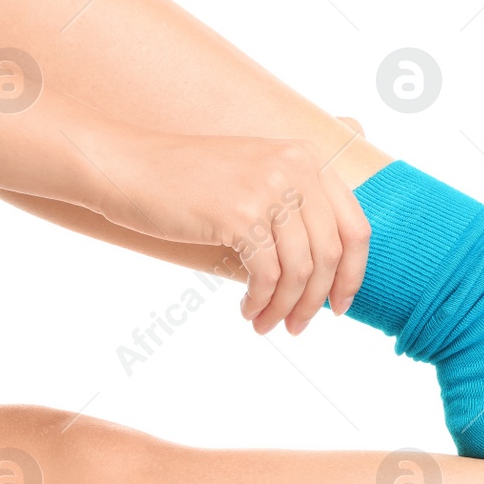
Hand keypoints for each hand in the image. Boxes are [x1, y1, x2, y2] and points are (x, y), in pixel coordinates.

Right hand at [86, 127, 369, 334]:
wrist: (127, 166)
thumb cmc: (188, 180)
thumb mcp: (256, 174)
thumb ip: (296, 203)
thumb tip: (332, 266)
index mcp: (308, 158)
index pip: (355, 226)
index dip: (354, 273)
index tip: (340, 304)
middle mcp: (296, 168)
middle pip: (331, 254)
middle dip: (317, 299)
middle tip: (299, 326)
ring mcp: (269, 189)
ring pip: (300, 270)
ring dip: (287, 307)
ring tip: (269, 325)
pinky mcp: (239, 214)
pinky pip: (267, 275)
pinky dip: (262, 301)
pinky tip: (248, 311)